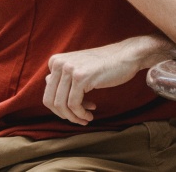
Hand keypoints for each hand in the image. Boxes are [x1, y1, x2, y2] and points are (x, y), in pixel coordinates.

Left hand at [43, 35, 172, 124]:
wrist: (128, 56)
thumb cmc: (106, 64)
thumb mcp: (80, 67)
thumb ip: (62, 76)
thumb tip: (47, 84)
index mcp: (56, 61)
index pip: (48, 92)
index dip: (60, 106)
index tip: (76, 109)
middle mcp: (59, 63)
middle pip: (50, 100)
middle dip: (63, 115)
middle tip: (78, 120)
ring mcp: (69, 69)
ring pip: (61, 104)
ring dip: (73, 117)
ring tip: (85, 119)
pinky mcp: (81, 77)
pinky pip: (74, 104)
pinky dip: (80, 114)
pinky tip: (90, 115)